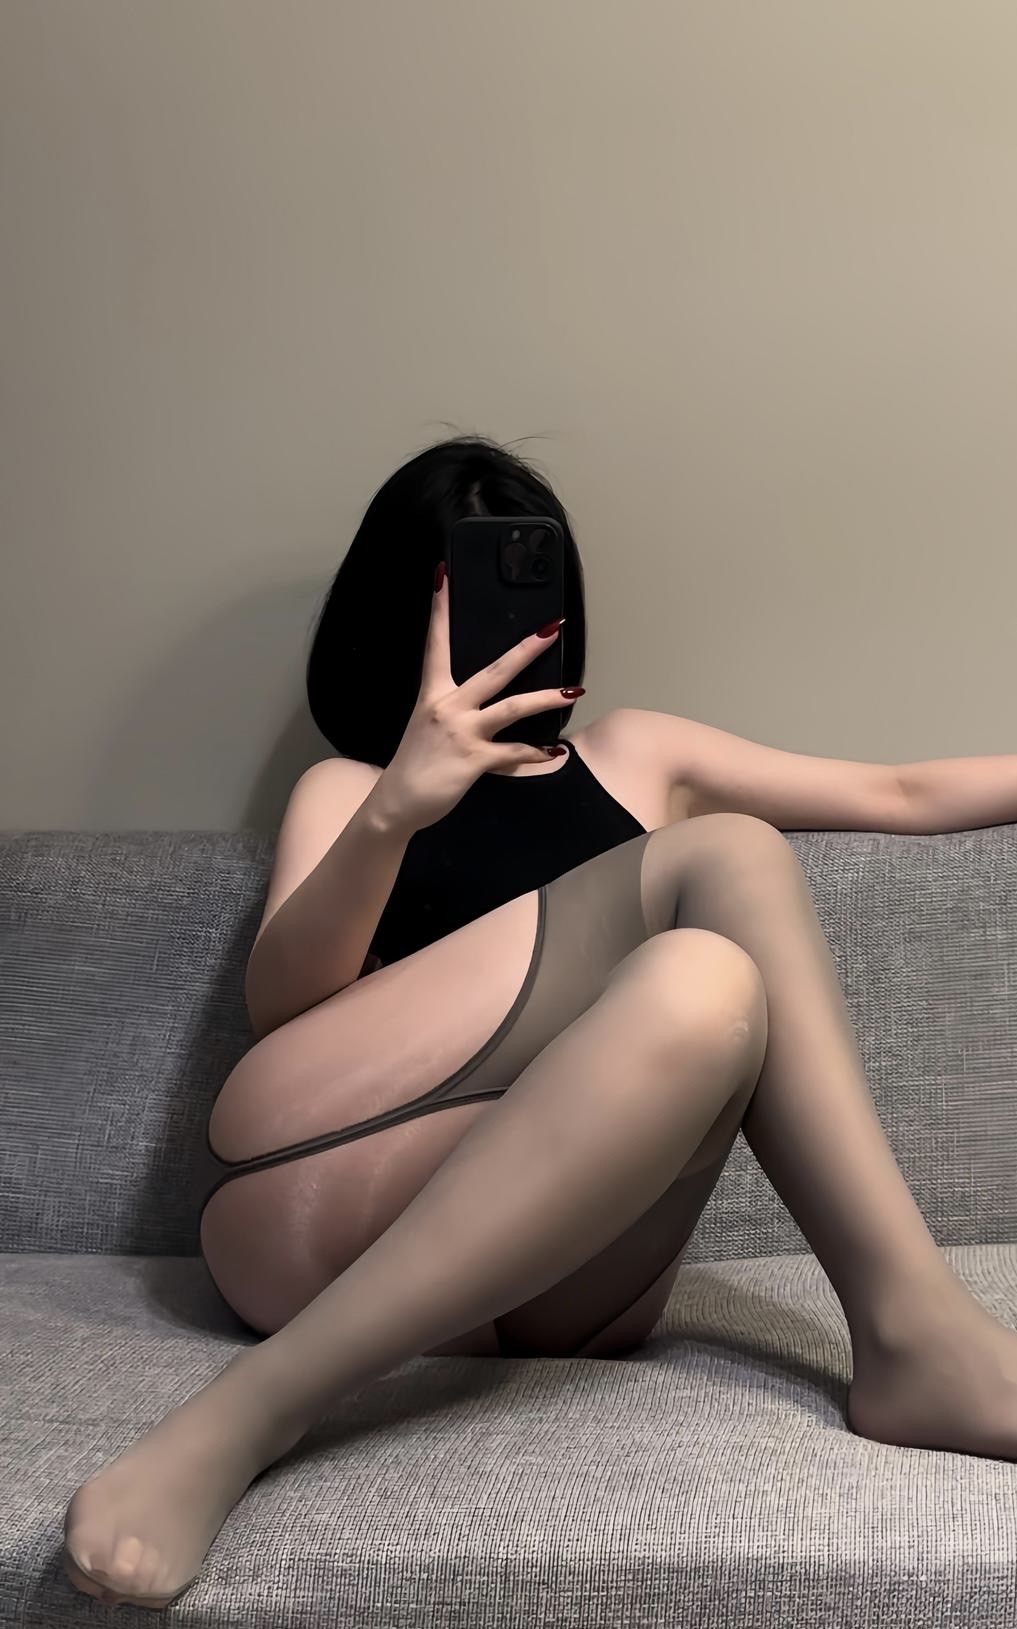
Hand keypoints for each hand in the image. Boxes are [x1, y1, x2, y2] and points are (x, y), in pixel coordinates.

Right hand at [374, 563, 568, 833]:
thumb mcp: (428, 725)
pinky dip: (535, 753)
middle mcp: (447, 707)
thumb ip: (456, 709)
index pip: (436, 644)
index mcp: (433, 694)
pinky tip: (554, 752)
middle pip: (494, 671)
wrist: (396, 802)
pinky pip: (512, 753)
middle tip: (553, 628)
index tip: (443, 574)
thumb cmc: (414, 763)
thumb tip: (485, 701)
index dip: (439, 609)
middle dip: (525, 649)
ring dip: (545, 698)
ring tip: (573, 690)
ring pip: (512, 708)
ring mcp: (461, 732)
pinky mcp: (473, 760)